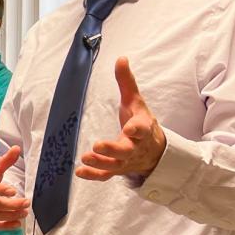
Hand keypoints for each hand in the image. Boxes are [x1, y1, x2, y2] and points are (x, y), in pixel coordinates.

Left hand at [76, 57, 166, 180]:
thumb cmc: (141, 122)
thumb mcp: (136, 102)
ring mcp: (126, 160)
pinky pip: (106, 176)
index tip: (130, 129)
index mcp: (142, 128)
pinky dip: (94, 176)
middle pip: (126, 150)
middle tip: (98, 145)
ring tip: (85, 158)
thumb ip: (126, 82)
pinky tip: (80, 172)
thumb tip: (121, 58)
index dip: (136, 130)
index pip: (142, 129)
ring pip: (115, 165)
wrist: (154, 151)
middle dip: (113, 149)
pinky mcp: (117, 170)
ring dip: (100, 163)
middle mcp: (135, 147)